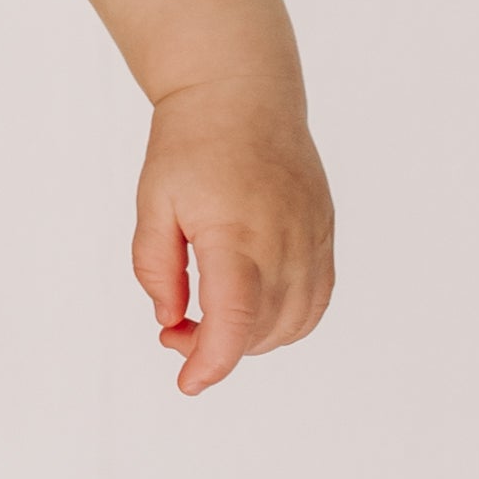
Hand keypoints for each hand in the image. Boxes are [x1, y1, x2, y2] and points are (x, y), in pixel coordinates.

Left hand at [132, 83, 333, 392]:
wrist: (243, 95)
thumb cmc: (191, 144)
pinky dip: (286, 321)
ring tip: (210, 315)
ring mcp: (312, 239)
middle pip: (259, 330)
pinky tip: (251, 308)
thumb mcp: (154, 203)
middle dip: (215, 347)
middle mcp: (284, 241)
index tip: (187, 384)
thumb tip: (172, 321)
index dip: (211, 362)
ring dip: (251, 339)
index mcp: (235, 232)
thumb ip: (156, 268)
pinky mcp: (324, 235)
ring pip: (292, 324)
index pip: (234, 319)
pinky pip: (315, 301)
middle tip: (176, 330)